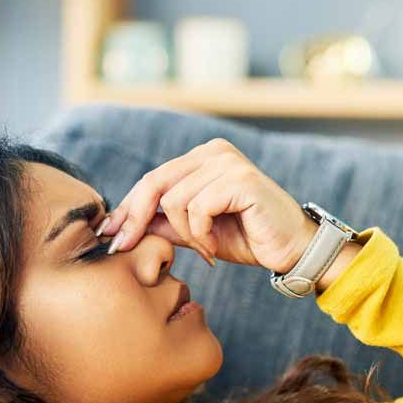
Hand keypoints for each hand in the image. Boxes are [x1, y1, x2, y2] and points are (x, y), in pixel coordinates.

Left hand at [98, 137, 317, 272]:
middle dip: (136, 218)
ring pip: (174, 200)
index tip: (109, 234)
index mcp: (203, 158)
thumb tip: (123, 226)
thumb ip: (165, 223)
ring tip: (206, 251)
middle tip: (124, 247)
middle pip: (155, 182)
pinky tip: (215, 249)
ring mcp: (227, 162)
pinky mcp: (240, 179)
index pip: (153, 179)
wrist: (293, 250)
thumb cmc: (248, 239)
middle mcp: (214, 152)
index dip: (127, 208)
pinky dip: (200, 235)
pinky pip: (197, 208)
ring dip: (185, 234)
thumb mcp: (197, 232)